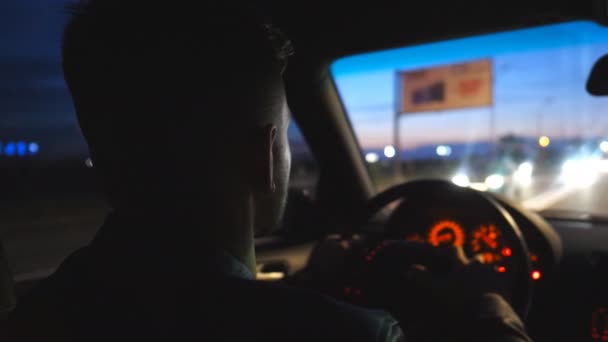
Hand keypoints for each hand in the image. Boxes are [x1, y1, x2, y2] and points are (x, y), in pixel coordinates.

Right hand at [395, 246, 513, 339]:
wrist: (490, 316)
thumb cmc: (462, 301)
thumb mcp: (437, 290)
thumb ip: (423, 278)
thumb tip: (409, 269)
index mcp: (462, 265)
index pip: (454, 251)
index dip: (448, 250)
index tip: (445, 251)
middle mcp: (480, 267)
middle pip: (476, 259)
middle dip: (471, 262)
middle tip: (466, 268)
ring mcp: (495, 278)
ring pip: (490, 270)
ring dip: (485, 274)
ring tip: (479, 283)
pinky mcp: (507, 290)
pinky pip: (502, 285)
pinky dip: (496, 287)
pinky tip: (492, 295)